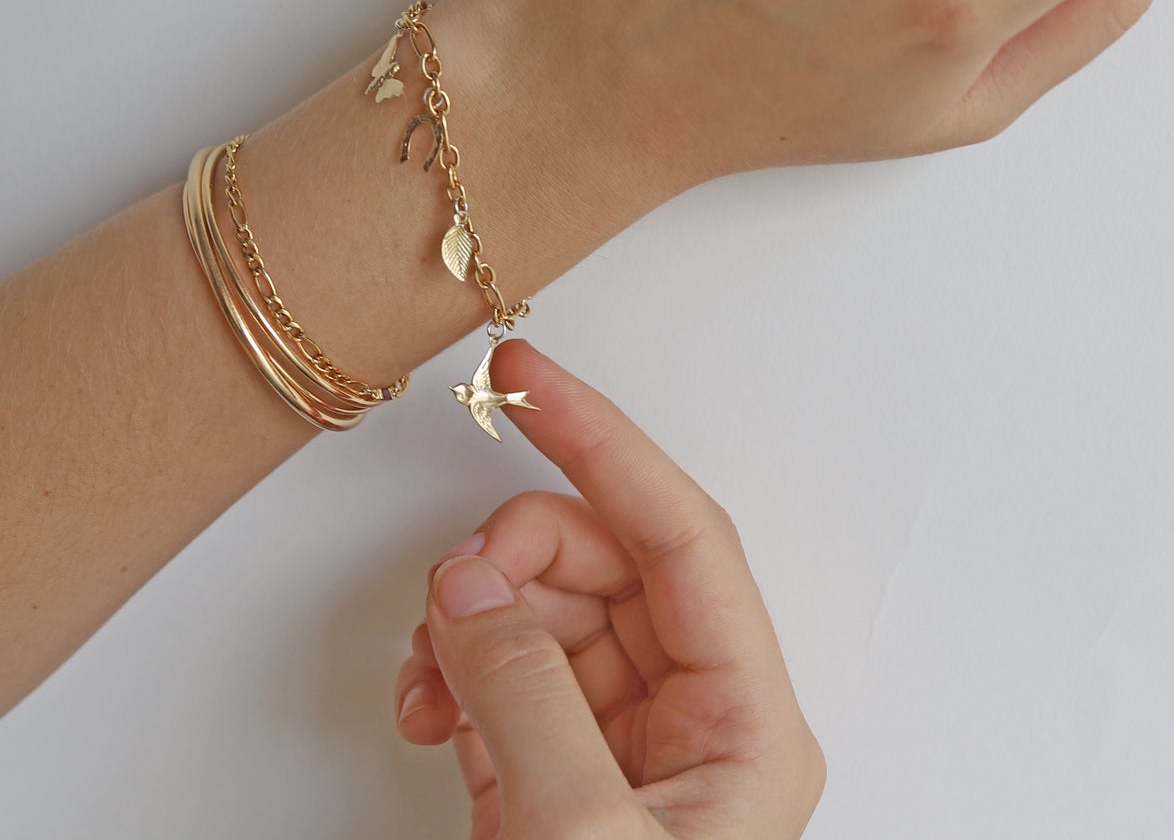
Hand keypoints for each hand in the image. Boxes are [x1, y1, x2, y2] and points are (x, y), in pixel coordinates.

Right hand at [392, 341, 822, 838]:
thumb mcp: (585, 833)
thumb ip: (525, 696)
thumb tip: (469, 589)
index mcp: (746, 725)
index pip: (682, 536)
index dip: (603, 442)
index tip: (530, 378)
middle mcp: (691, 721)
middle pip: (601, 564)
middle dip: (510, 556)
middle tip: (451, 591)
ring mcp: (618, 749)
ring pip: (541, 612)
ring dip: (467, 622)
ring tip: (432, 676)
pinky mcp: (550, 777)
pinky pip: (499, 675)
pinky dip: (448, 674)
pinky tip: (426, 710)